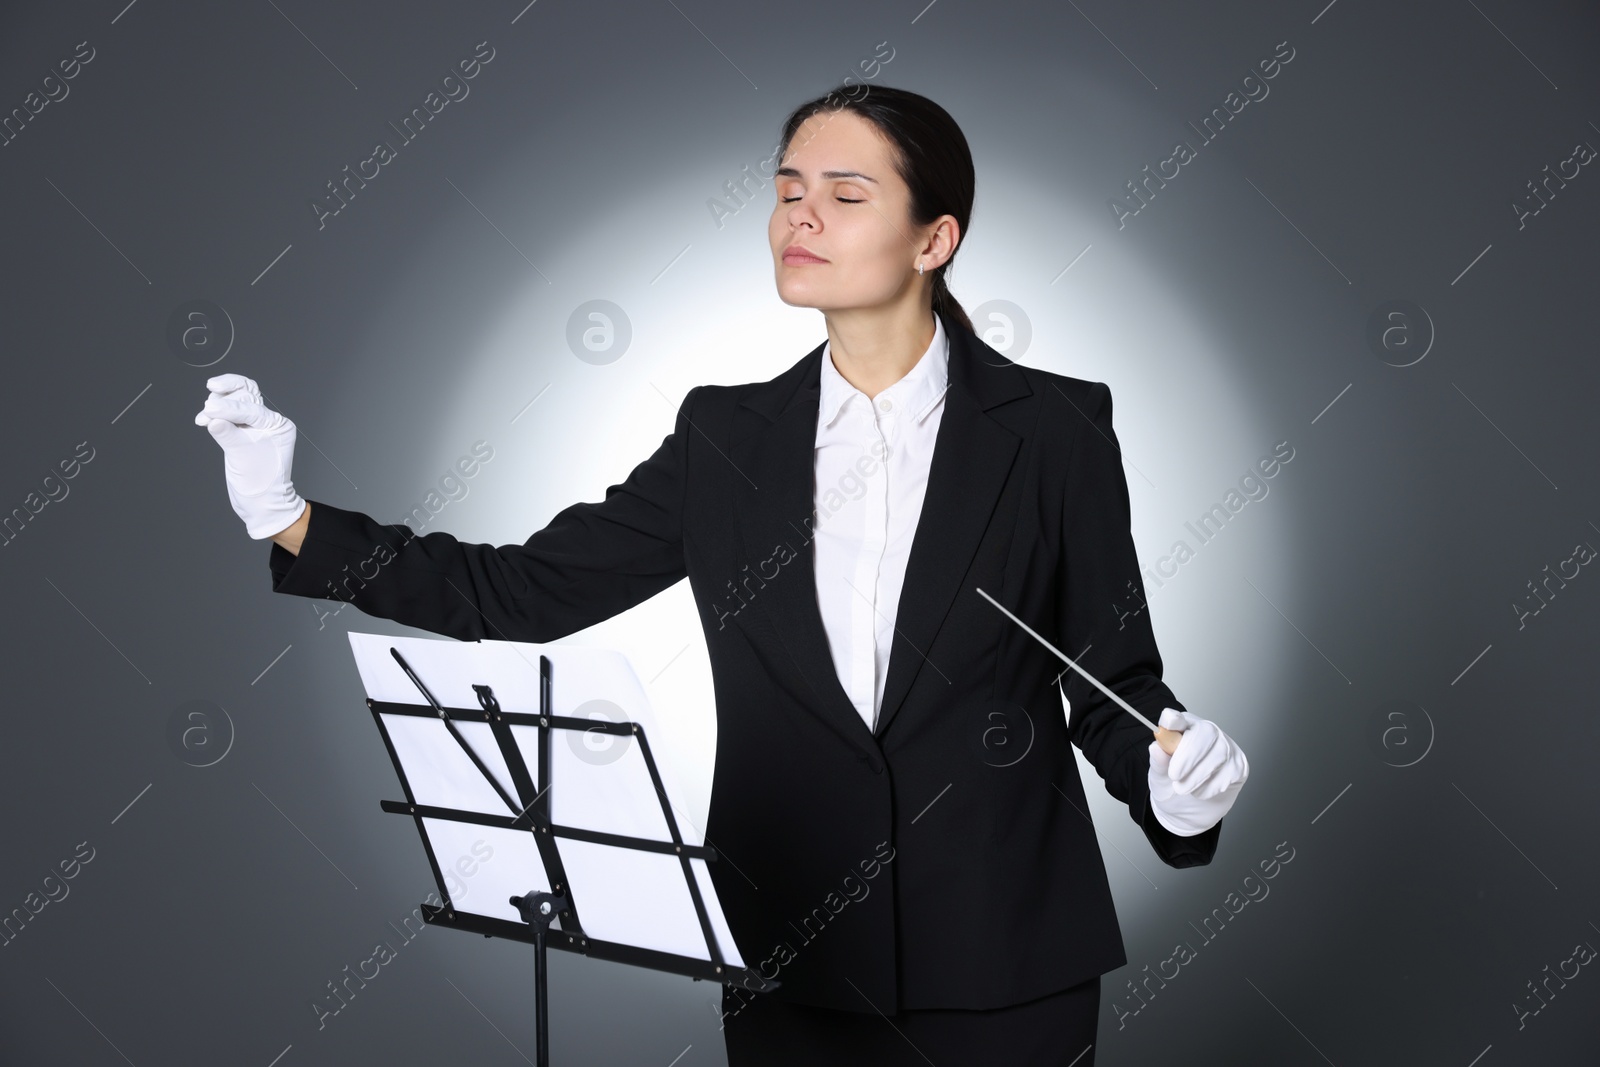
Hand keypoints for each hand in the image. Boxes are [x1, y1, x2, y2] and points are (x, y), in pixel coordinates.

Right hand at [195, 374, 306, 538]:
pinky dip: (215, 415)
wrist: (261, 504)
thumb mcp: (243, 457)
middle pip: (245, 395)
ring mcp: (255, 427)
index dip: (229, 408)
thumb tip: (212, 417)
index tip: (209, 411)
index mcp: (278, 425)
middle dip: (225, 398)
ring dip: (218, 404)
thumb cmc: (260, 484)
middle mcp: (269, 422)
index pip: (251, 408)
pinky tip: (203, 420)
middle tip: (210, 403)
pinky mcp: (242, 433)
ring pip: (235, 402)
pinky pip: (228, 416)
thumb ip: (228, 434)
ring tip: (206, 415)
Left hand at [1147, 708, 1247, 835]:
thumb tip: (1156, 748)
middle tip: (1174, 775)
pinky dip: (1211, 787)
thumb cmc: (1173, 784)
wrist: (1188, 809)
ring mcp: (1227, 748)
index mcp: (1184, 728)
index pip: (1178, 718)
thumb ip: (1158, 761)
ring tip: (1182, 788)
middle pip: (1205, 733)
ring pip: (1218, 755)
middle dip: (1188, 756)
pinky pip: (1229, 773)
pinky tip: (1201, 790)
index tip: (1168, 723)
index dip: (1174, 719)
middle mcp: (1208, 733)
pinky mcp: (1239, 766)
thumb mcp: (1159, 774)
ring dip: (1196, 777)